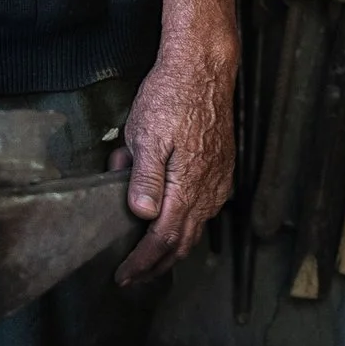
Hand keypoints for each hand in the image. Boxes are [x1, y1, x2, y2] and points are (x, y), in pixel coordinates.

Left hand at [111, 42, 235, 284]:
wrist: (204, 68)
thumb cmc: (172, 96)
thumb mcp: (146, 135)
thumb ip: (145, 178)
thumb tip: (142, 215)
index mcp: (188, 186)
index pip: (162, 240)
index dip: (142, 262)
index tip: (123, 276)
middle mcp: (209, 190)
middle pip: (183, 242)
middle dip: (157, 265)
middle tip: (135, 277)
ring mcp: (218, 180)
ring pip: (196, 227)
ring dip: (172, 247)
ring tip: (150, 256)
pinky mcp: (221, 168)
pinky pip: (205, 209)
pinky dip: (187, 225)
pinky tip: (174, 220)